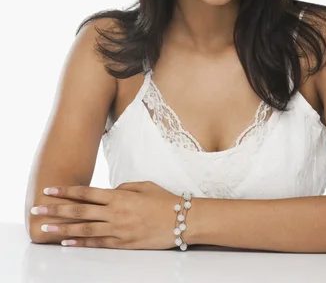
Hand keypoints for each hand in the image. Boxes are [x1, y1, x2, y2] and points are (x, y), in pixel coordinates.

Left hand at [30, 181, 186, 248]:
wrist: (183, 220)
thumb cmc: (164, 200)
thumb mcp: (143, 185)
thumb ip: (123, 188)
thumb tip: (108, 192)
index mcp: (120, 195)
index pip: (87, 193)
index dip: (66, 191)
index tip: (49, 190)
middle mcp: (116, 212)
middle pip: (80, 211)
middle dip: (56, 209)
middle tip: (37, 208)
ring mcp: (119, 229)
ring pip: (84, 228)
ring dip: (62, 228)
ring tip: (45, 227)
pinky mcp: (124, 244)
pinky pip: (98, 243)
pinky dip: (81, 242)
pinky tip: (67, 242)